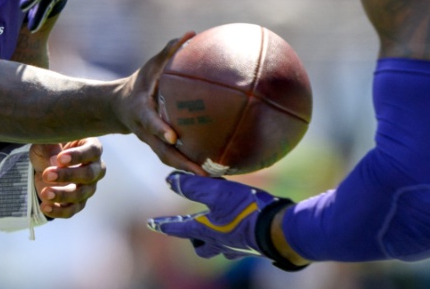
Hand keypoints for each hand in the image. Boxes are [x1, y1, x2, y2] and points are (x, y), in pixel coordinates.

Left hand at [29, 138, 104, 218]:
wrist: (43, 165)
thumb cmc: (50, 147)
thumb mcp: (46, 142)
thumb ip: (51, 147)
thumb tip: (55, 161)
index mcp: (91, 147)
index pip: (93, 151)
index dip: (78, 156)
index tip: (60, 159)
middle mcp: (95, 168)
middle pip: (89, 174)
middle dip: (68, 175)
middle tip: (47, 174)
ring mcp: (88, 187)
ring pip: (81, 194)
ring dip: (62, 195)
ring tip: (45, 192)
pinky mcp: (78, 202)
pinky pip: (72, 210)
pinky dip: (58, 210)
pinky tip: (45, 206)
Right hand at [115, 33, 206, 174]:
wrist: (117, 107)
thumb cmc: (139, 83)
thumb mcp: (150, 65)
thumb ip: (169, 51)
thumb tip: (191, 32)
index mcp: (141, 112)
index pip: (149, 122)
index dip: (159, 129)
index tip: (172, 136)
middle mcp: (146, 132)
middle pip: (162, 152)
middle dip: (181, 164)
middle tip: (202, 172)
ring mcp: (151, 143)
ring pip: (169, 160)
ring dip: (189, 170)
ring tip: (214, 177)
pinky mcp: (158, 147)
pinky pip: (175, 158)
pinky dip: (191, 164)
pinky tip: (214, 167)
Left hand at [148, 172, 301, 267]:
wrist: (279, 231)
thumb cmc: (245, 210)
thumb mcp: (216, 192)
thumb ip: (192, 186)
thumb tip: (170, 180)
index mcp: (205, 231)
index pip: (177, 228)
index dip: (163, 224)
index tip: (151, 223)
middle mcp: (219, 244)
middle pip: (200, 246)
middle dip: (194, 237)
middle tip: (192, 228)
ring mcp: (236, 248)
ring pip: (219, 248)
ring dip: (214, 239)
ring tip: (217, 228)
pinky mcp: (253, 247)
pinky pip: (239, 245)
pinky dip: (235, 237)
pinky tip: (241, 228)